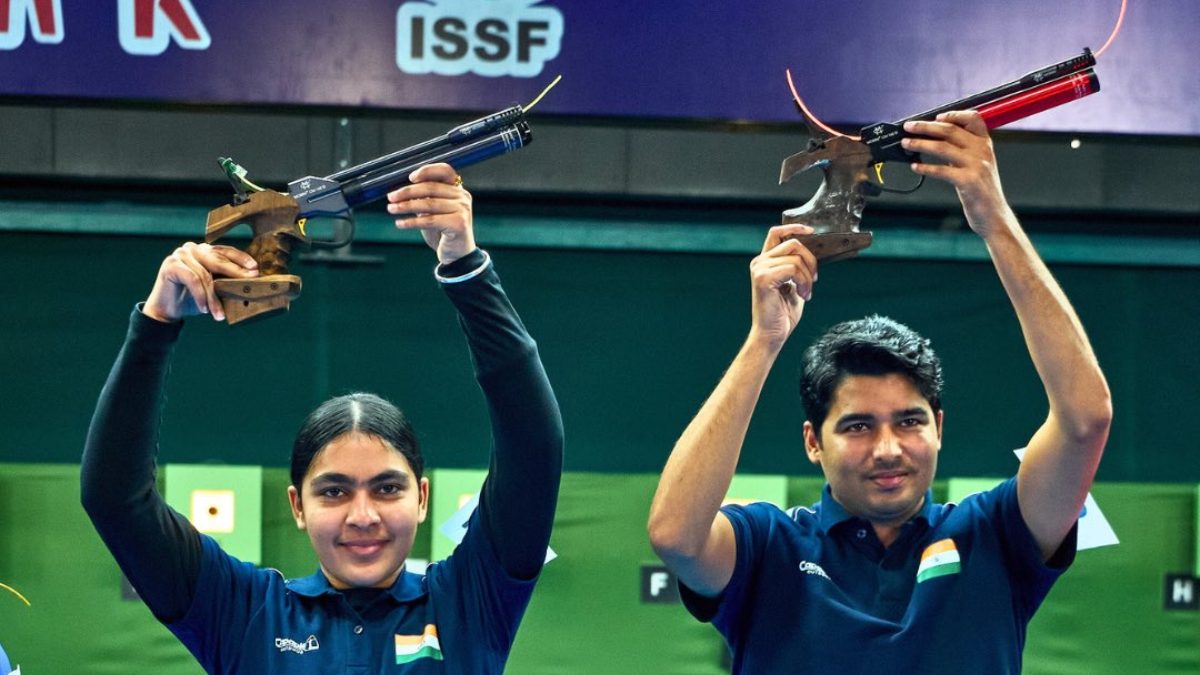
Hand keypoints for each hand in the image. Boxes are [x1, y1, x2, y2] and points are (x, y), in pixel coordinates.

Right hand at [143, 242, 258, 322]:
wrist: (168, 309)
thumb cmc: (194, 299)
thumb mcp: (215, 289)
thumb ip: (228, 282)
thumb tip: (252, 283)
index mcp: (206, 250)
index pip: (227, 252)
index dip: (242, 260)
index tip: (256, 269)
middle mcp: (193, 248)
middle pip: (218, 260)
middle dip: (236, 273)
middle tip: (249, 282)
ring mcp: (181, 254)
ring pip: (205, 275)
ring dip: (213, 297)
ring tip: (219, 315)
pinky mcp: (171, 264)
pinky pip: (192, 280)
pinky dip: (200, 296)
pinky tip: (204, 310)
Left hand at [386, 162, 475, 263]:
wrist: (456, 254)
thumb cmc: (442, 231)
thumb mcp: (432, 211)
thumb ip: (424, 198)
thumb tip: (399, 191)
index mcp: (457, 189)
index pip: (445, 171)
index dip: (427, 170)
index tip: (410, 178)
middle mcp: (462, 196)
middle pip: (431, 188)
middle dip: (407, 192)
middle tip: (391, 197)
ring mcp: (462, 209)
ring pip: (428, 204)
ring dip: (406, 206)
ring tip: (391, 209)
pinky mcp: (459, 224)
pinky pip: (430, 220)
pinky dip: (412, 222)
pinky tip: (400, 223)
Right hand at [749, 224, 817, 350]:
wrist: (772, 335)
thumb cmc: (783, 313)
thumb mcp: (795, 285)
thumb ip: (799, 267)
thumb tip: (815, 252)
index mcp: (765, 262)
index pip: (776, 233)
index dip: (794, 227)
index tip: (812, 231)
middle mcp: (759, 262)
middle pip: (793, 243)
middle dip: (811, 260)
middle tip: (814, 280)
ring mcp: (759, 269)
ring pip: (796, 258)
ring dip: (808, 276)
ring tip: (806, 293)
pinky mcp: (763, 278)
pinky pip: (793, 269)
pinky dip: (803, 282)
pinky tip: (803, 295)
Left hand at [902, 111, 1016, 239]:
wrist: (994, 216)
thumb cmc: (981, 192)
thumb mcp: (977, 166)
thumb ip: (961, 152)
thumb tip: (935, 141)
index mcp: (985, 144)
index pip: (974, 118)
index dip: (954, 114)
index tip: (935, 117)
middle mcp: (983, 151)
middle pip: (951, 130)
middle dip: (926, 126)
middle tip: (908, 126)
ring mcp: (977, 166)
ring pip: (943, 147)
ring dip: (920, 143)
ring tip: (905, 143)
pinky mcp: (969, 181)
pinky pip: (942, 171)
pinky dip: (926, 168)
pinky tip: (915, 167)